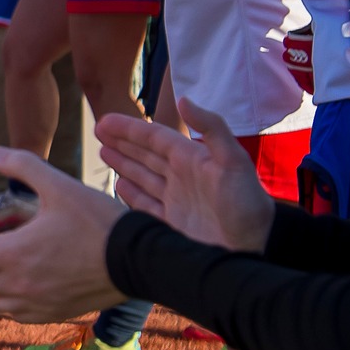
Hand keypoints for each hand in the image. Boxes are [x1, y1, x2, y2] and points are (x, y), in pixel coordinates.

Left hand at [0, 149, 127, 322]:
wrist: (139, 260)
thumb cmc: (98, 221)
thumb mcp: (59, 185)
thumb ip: (23, 165)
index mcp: (13, 255)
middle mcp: (18, 286)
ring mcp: (35, 305)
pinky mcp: (52, 314)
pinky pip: (12, 313)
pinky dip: (1, 299)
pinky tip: (11, 282)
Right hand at [96, 100, 273, 252]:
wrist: (252, 250)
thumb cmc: (246, 205)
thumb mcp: (234, 161)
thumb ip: (212, 128)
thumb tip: (183, 99)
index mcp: (192, 160)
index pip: (155, 138)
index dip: (130, 129)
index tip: (104, 121)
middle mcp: (182, 178)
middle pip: (146, 154)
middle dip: (123, 142)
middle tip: (97, 130)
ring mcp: (176, 201)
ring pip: (143, 176)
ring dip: (123, 163)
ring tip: (103, 152)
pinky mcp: (172, 224)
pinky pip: (145, 204)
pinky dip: (131, 194)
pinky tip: (119, 185)